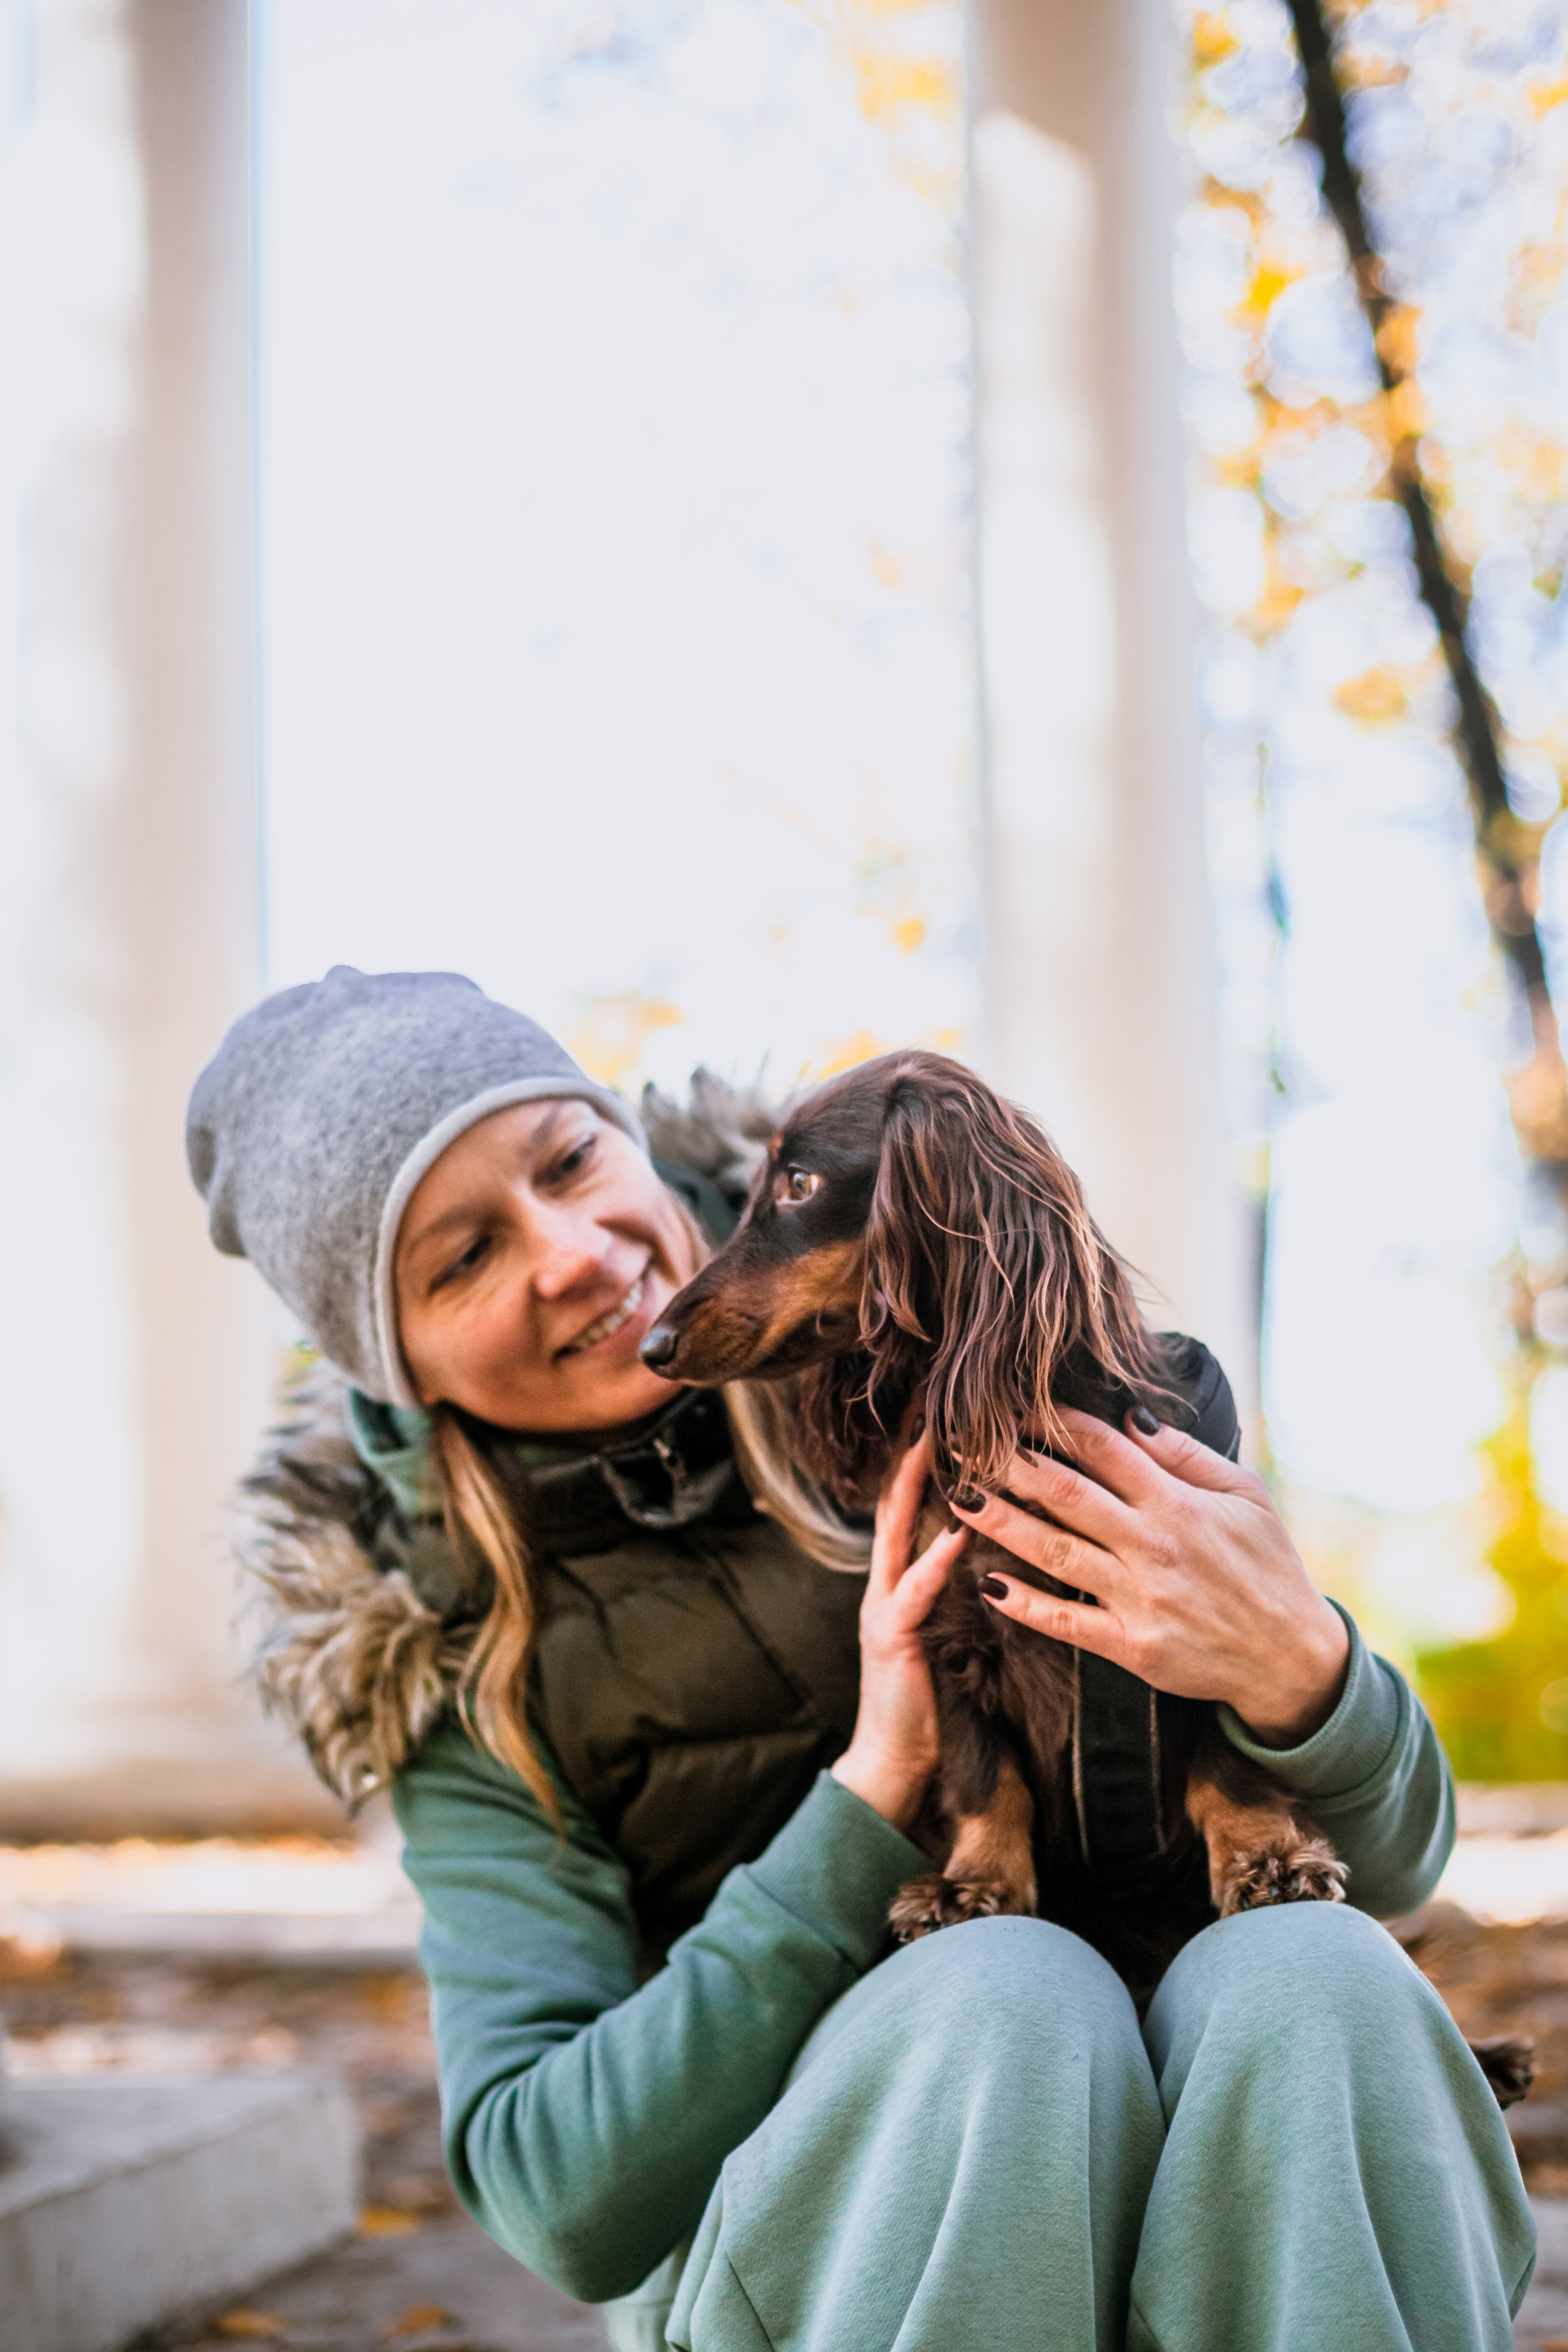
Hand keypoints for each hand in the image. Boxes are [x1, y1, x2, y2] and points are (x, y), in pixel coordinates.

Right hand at [831, 1428, 968, 1830]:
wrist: (894, 1762)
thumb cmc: (931, 1696)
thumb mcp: (946, 1627)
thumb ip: (958, 1584)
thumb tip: (992, 1541)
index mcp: (904, 1575)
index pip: (913, 1499)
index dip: (926, 1450)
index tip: (946, 1404)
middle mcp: (888, 1579)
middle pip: (897, 1497)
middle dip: (913, 1446)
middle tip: (932, 1395)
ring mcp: (883, 1604)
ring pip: (898, 1531)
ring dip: (919, 1484)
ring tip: (942, 1440)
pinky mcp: (890, 1637)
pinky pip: (914, 1590)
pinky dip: (934, 1559)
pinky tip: (956, 1531)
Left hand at [951, 1408, 1347, 1746]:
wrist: (1290, 1657)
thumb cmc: (1268, 1566)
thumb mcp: (1247, 1497)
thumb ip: (1188, 1455)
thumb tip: (1132, 1414)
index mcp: (1179, 1504)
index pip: (1104, 1448)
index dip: (1054, 1422)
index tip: (1013, 1406)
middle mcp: (1153, 1546)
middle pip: (1066, 1493)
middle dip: (1009, 1463)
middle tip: (964, 1442)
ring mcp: (1139, 1599)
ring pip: (1054, 1551)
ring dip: (1001, 1523)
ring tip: (959, 1497)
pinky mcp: (1131, 1647)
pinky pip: (1066, 1623)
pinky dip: (1025, 1604)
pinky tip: (988, 1584)